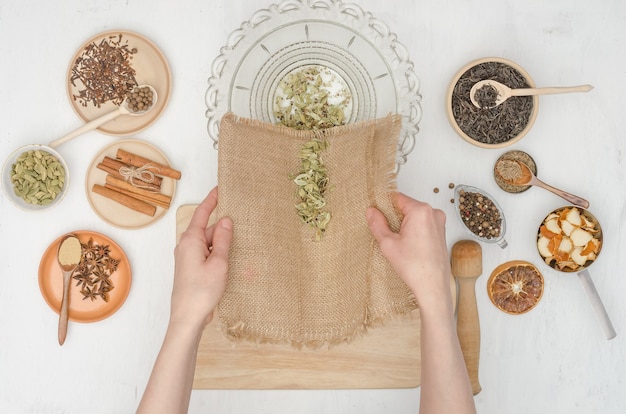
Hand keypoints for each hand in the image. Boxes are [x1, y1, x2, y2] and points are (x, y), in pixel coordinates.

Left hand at [170, 187, 232, 330]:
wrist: (188, 317)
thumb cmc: (201, 291)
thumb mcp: (219, 263)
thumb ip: (223, 240)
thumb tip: (226, 221)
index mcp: (190, 240)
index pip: (202, 213)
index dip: (212, 200)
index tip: (220, 189)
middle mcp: (186, 246)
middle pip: (207, 229)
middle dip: (223, 228)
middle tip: (242, 227)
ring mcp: (187, 258)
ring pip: (208, 243)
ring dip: (222, 244)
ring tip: (238, 248)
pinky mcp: (191, 269)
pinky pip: (206, 254)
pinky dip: (218, 254)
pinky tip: (229, 262)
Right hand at [366, 192, 451, 311]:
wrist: (432, 286)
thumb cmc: (415, 267)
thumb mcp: (388, 244)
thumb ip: (377, 224)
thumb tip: (371, 211)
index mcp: (420, 211)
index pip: (397, 198)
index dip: (384, 206)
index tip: (376, 215)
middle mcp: (433, 213)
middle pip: (406, 206)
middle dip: (394, 217)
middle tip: (387, 234)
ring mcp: (439, 223)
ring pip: (414, 216)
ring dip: (404, 225)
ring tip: (399, 243)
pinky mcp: (440, 232)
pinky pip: (422, 224)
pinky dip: (413, 231)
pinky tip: (408, 246)